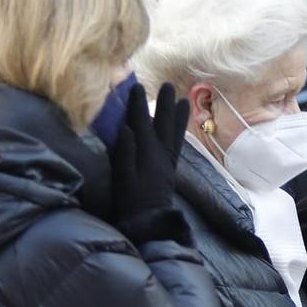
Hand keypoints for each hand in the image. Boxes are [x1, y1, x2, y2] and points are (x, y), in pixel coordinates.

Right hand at [108, 81, 191, 245]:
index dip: (138, 104)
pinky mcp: (169, 169)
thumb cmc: (130, 200)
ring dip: (178, 116)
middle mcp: (161, 154)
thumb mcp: (123, 177)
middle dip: (164, 104)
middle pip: (163, 124)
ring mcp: (167, 161)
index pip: (141, 123)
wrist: (149, 221)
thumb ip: (124, 153)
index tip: (136, 85)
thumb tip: (126, 128)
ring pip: (174, 133)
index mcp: (147, 153)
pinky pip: (177, 145)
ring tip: (184, 100)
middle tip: (166, 85)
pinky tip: (179, 127)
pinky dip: (179, 132)